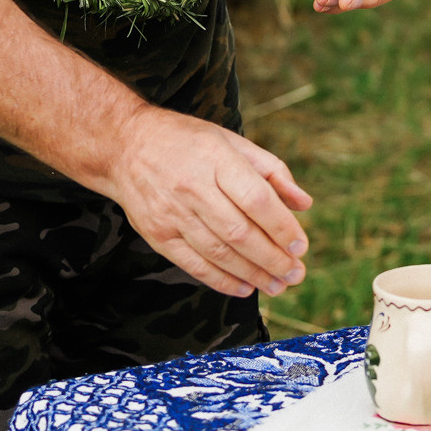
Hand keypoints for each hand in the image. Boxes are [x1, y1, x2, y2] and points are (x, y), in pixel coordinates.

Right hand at [95, 106, 313, 298]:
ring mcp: (173, 214)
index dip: (282, 227)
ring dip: (253, 274)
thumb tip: (304, 203)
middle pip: (240, 232)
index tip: (301, 246)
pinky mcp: (158, 234)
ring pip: (219, 253)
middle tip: (296, 274)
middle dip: (272, 259)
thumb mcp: (233, 142)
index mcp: (217, 160)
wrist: (126, 146)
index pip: (257, 200)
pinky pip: (193, 264)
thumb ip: (272, 171)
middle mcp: (194, 189)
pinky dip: (221, 280)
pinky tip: (244, 288)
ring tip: (278, 285)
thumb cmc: (189, 142)